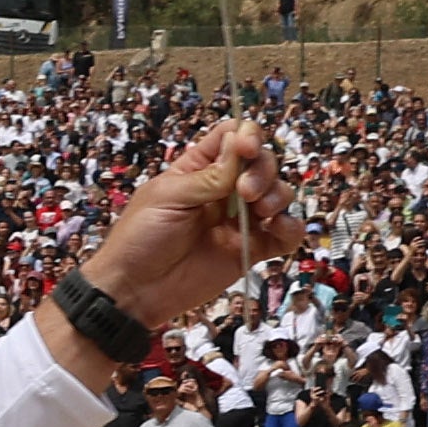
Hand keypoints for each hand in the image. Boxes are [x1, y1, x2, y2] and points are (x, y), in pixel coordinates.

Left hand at [80, 121, 308, 333]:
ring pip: (278, 194)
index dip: (247, 137)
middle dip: (262, 170)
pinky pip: (284, 235)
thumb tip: (239, 142)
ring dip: (277, 195)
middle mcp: (224, 190)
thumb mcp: (168, 197)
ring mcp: (240, 220)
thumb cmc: (141, 236)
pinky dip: (291, 227)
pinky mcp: (252, 250)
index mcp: (199, 169)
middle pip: (262, 163)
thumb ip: (209, 175)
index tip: (247, 149)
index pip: (233, 138)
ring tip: (260, 211)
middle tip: (245, 192)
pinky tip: (278, 227)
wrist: (137, 289)